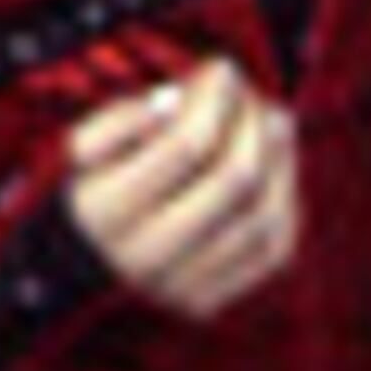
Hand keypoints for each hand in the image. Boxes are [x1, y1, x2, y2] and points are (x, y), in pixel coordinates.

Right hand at [64, 59, 300, 320]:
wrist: (86, 268)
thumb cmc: (99, 187)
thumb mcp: (89, 144)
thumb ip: (124, 116)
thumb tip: (175, 106)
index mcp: (108, 212)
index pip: (188, 145)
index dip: (218, 96)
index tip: (222, 69)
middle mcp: (146, 257)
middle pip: (236, 178)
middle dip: (254, 121)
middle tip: (252, 95)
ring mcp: (183, 287)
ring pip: (264, 213)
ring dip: (279, 157)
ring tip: (271, 120)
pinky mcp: (212, 301)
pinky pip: (274, 246)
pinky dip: (284, 198)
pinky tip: (274, 167)